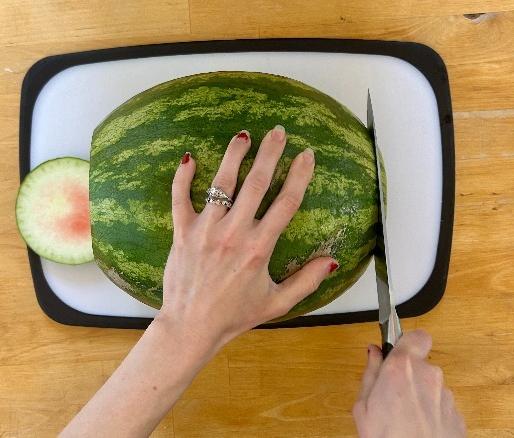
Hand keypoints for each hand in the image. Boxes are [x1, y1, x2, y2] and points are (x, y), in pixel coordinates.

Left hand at [157, 126, 337, 352]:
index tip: (307, 155)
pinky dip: (183, 177)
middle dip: (270, 153)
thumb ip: (307, 281)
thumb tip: (332, 261)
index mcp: (260, 248)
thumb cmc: (234, 316)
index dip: (299, 176)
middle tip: (278, 132)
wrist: (190, 327)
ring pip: (221, 184)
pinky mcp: (182, 233)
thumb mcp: (277, 303)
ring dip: (234, 156)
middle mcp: (234, 233)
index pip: (286, 203)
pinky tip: (190, 158)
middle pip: (257, 183)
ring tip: (244, 135)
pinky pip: (180, 198)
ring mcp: (206, 231)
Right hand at [353, 330, 465, 436]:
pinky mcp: (457, 415)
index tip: (397, 353)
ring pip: (431, 387)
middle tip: (391, 397)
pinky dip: (431, 415)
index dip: (408, 342)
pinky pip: (441, 406)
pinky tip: (418, 430)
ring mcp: (446, 396)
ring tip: (404, 420)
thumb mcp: (362, 406)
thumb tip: (374, 353)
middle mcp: (429, 375)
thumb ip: (370, 373)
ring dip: (420, 398)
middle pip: (422, 364)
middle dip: (409, 376)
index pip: (417, 335)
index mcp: (402, 367)